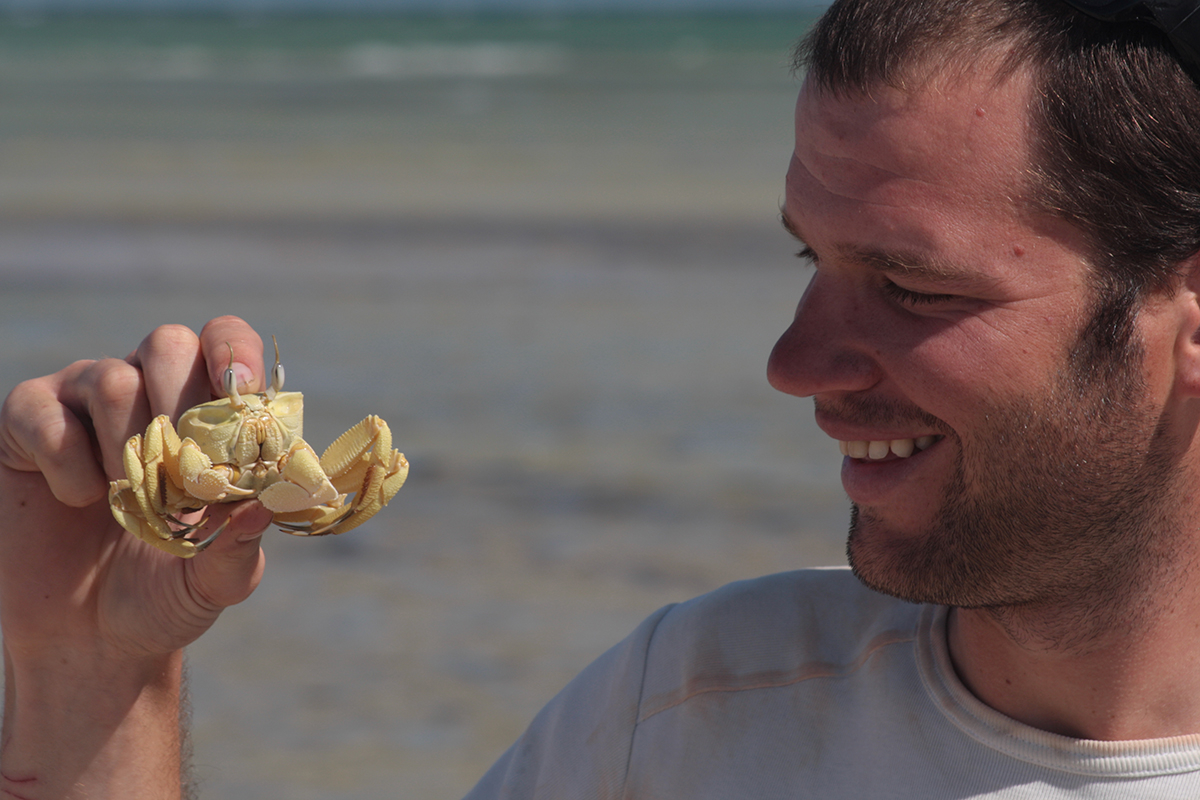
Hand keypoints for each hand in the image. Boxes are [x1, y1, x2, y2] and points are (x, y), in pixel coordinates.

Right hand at [0, 315, 273, 796]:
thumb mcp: (214, 581)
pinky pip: (41, 407)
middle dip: (180, 401)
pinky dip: (65, 457)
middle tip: (179, 467)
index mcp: (208, 412)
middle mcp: (149, 391)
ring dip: (126, 445)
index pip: (224, 341)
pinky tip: (78, 498)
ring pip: (111, 379)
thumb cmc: (166, 594)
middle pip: (169, 344)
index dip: (233, 350)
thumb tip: (263, 508)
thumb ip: (240, 547)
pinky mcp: (27, 423)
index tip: (240, 386)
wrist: (91, 639)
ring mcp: (84, 401)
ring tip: (128, 499)